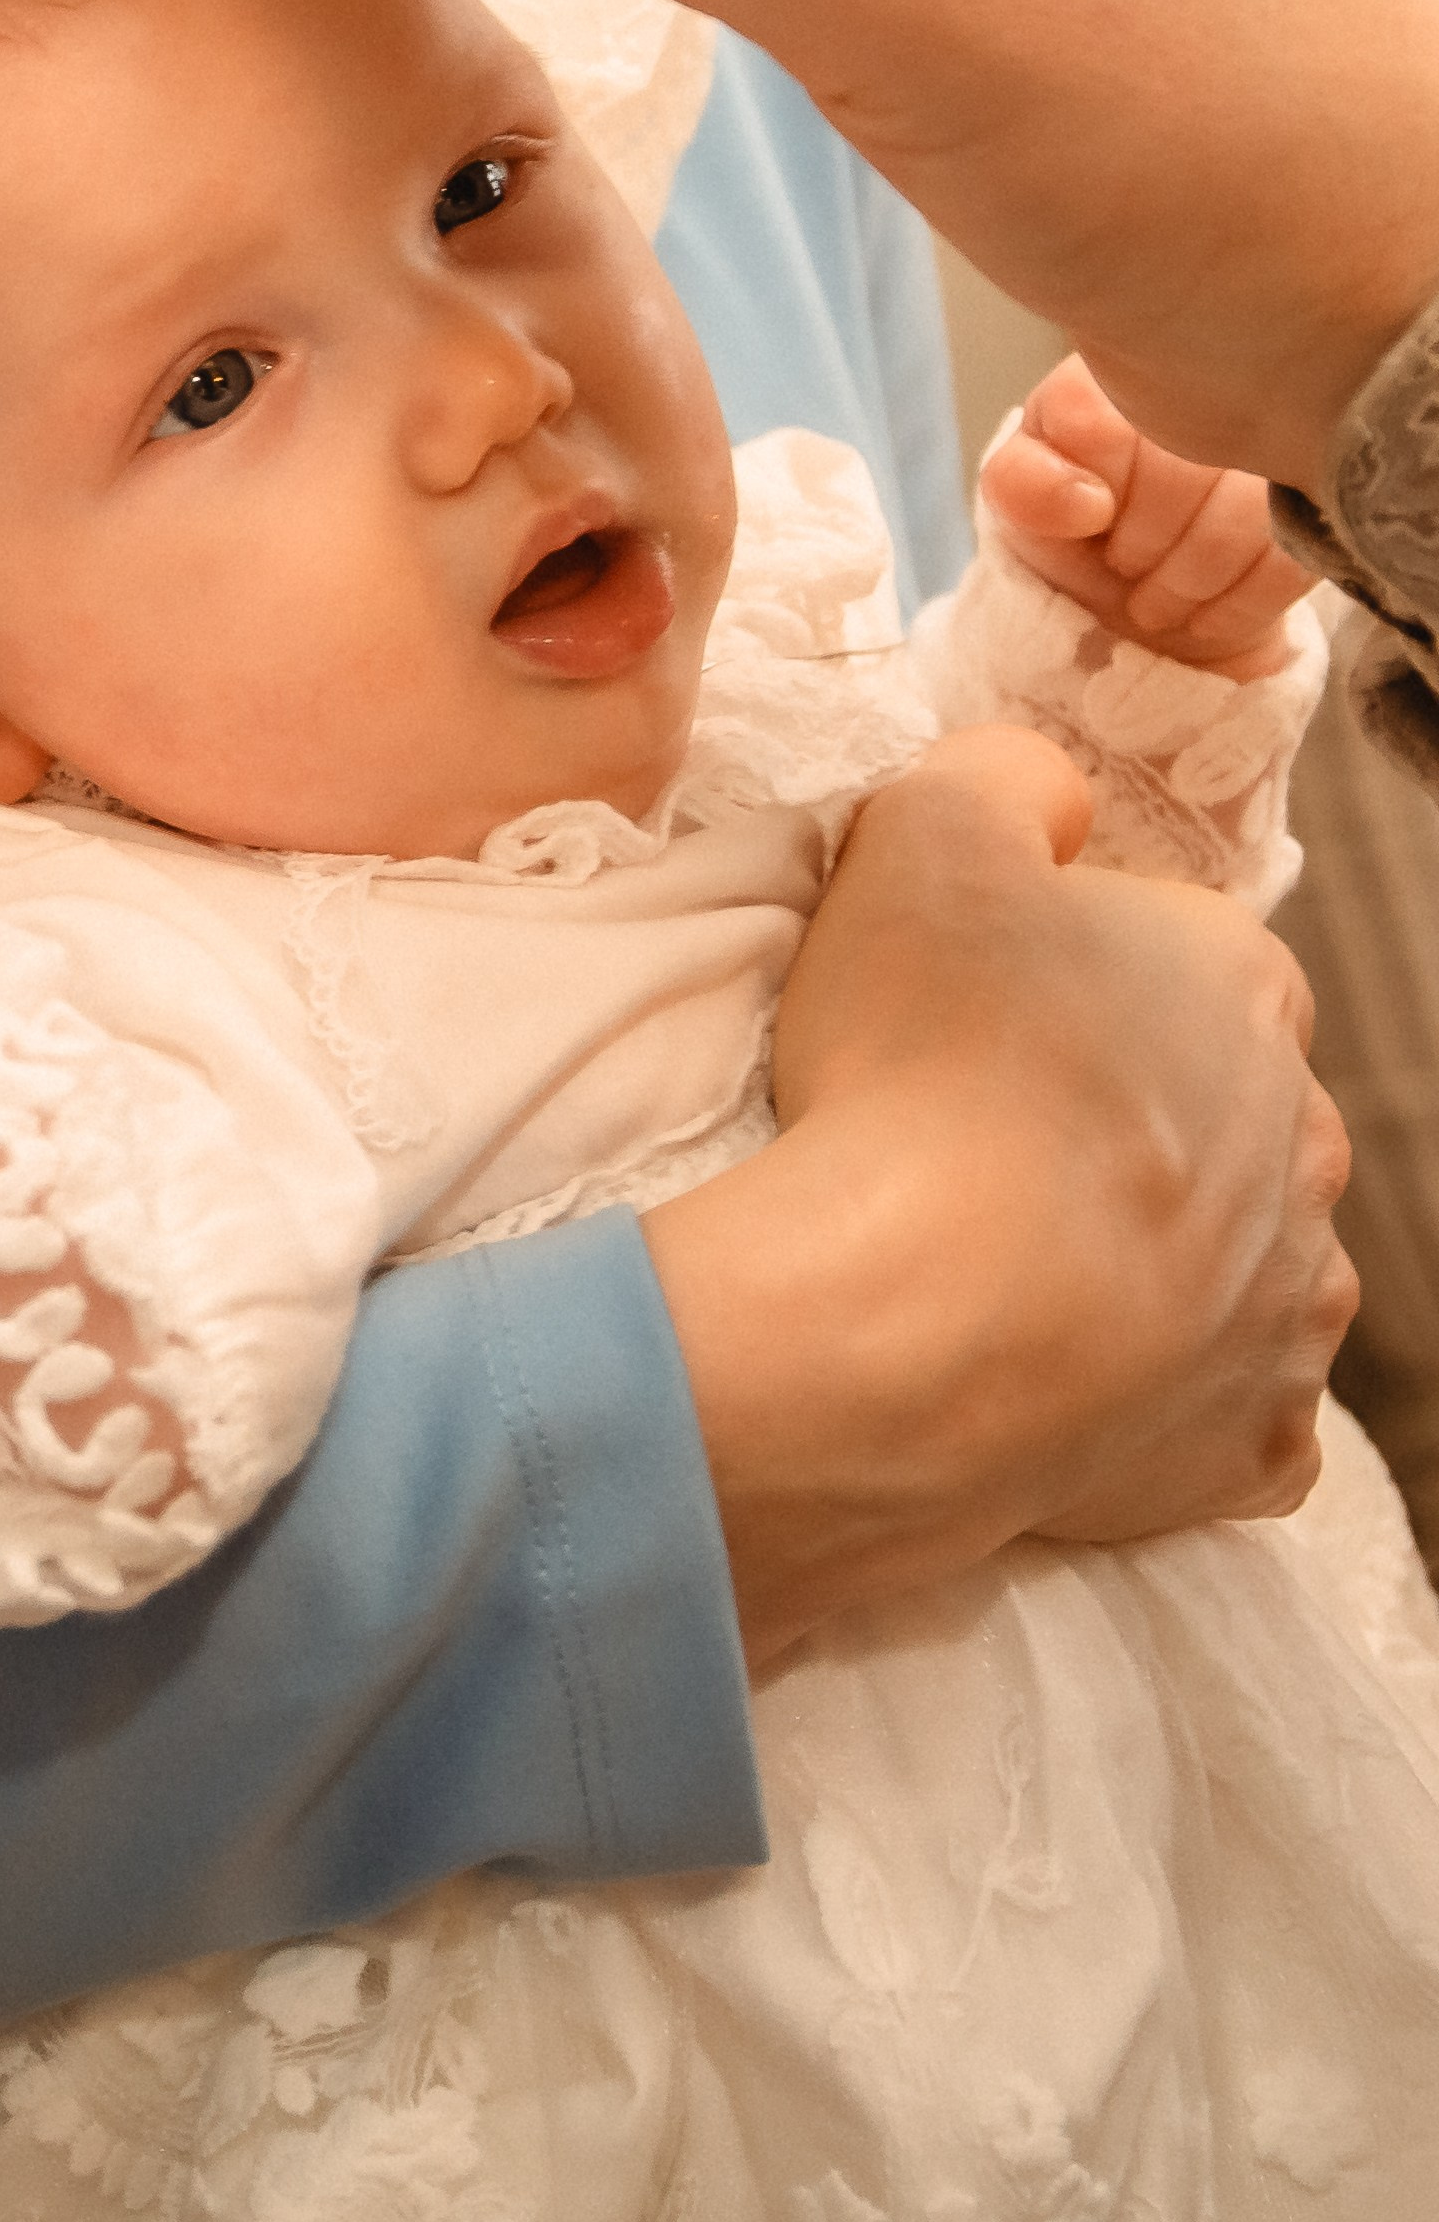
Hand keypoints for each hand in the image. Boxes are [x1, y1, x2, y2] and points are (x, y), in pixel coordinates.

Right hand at [638, 728, 1354, 1665]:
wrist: (918, 1324)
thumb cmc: (922, 1065)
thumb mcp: (923, 831)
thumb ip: (1000, 778)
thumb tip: (1047, 794)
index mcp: (1243, 985)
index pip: (1167, 948)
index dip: (1054, 970)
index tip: (959, 1012)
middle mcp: (1304, 1140)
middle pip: (1212, 1105)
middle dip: (1118, 1117)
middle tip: (970, 1138)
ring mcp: (1294, 1304)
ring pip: (1237, 1260)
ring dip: (1154, 1259)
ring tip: (1005, 1268)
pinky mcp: (1254, 1443)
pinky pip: (1225, 1412)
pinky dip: (1160, 1400)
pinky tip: (1067, 1385)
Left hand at [979, 354, 1315, 678]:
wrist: (1153, 590)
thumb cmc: (1084, 533)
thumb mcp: (1026, 508)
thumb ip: (1022, 484)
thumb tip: (1088, 500)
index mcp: (1118, 371)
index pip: (1091, 418)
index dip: (1087, 496)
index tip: (1093, 522)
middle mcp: (1206, 386)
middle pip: (1180, 475)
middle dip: (1143, 549)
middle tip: (1128, 571)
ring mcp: (1275, 438)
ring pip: (1242, 516)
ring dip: (1189, 581)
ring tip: (1160, 598)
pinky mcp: (1320, 499)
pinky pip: (1289, 557)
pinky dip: (1237, 603)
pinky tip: (1207, 611)